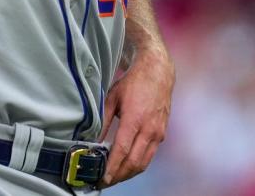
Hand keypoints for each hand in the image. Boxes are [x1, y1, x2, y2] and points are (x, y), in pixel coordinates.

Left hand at [99, 49, 173, 186]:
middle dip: (119, 176)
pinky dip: (137, 164)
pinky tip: (126, 166)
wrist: (158, 72)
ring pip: (144, 162)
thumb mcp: (111, 98)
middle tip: (104, 182)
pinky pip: (149, 156)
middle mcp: (149, 130)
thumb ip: (102, 120)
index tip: (102, 178)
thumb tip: (92, 139)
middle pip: (134, 162)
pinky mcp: (162, 134)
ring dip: (128, 173)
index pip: (122, 150)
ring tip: (113, 178)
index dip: (112, 167)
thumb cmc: (133, 83)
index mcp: (135, 120)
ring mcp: (158, 133)